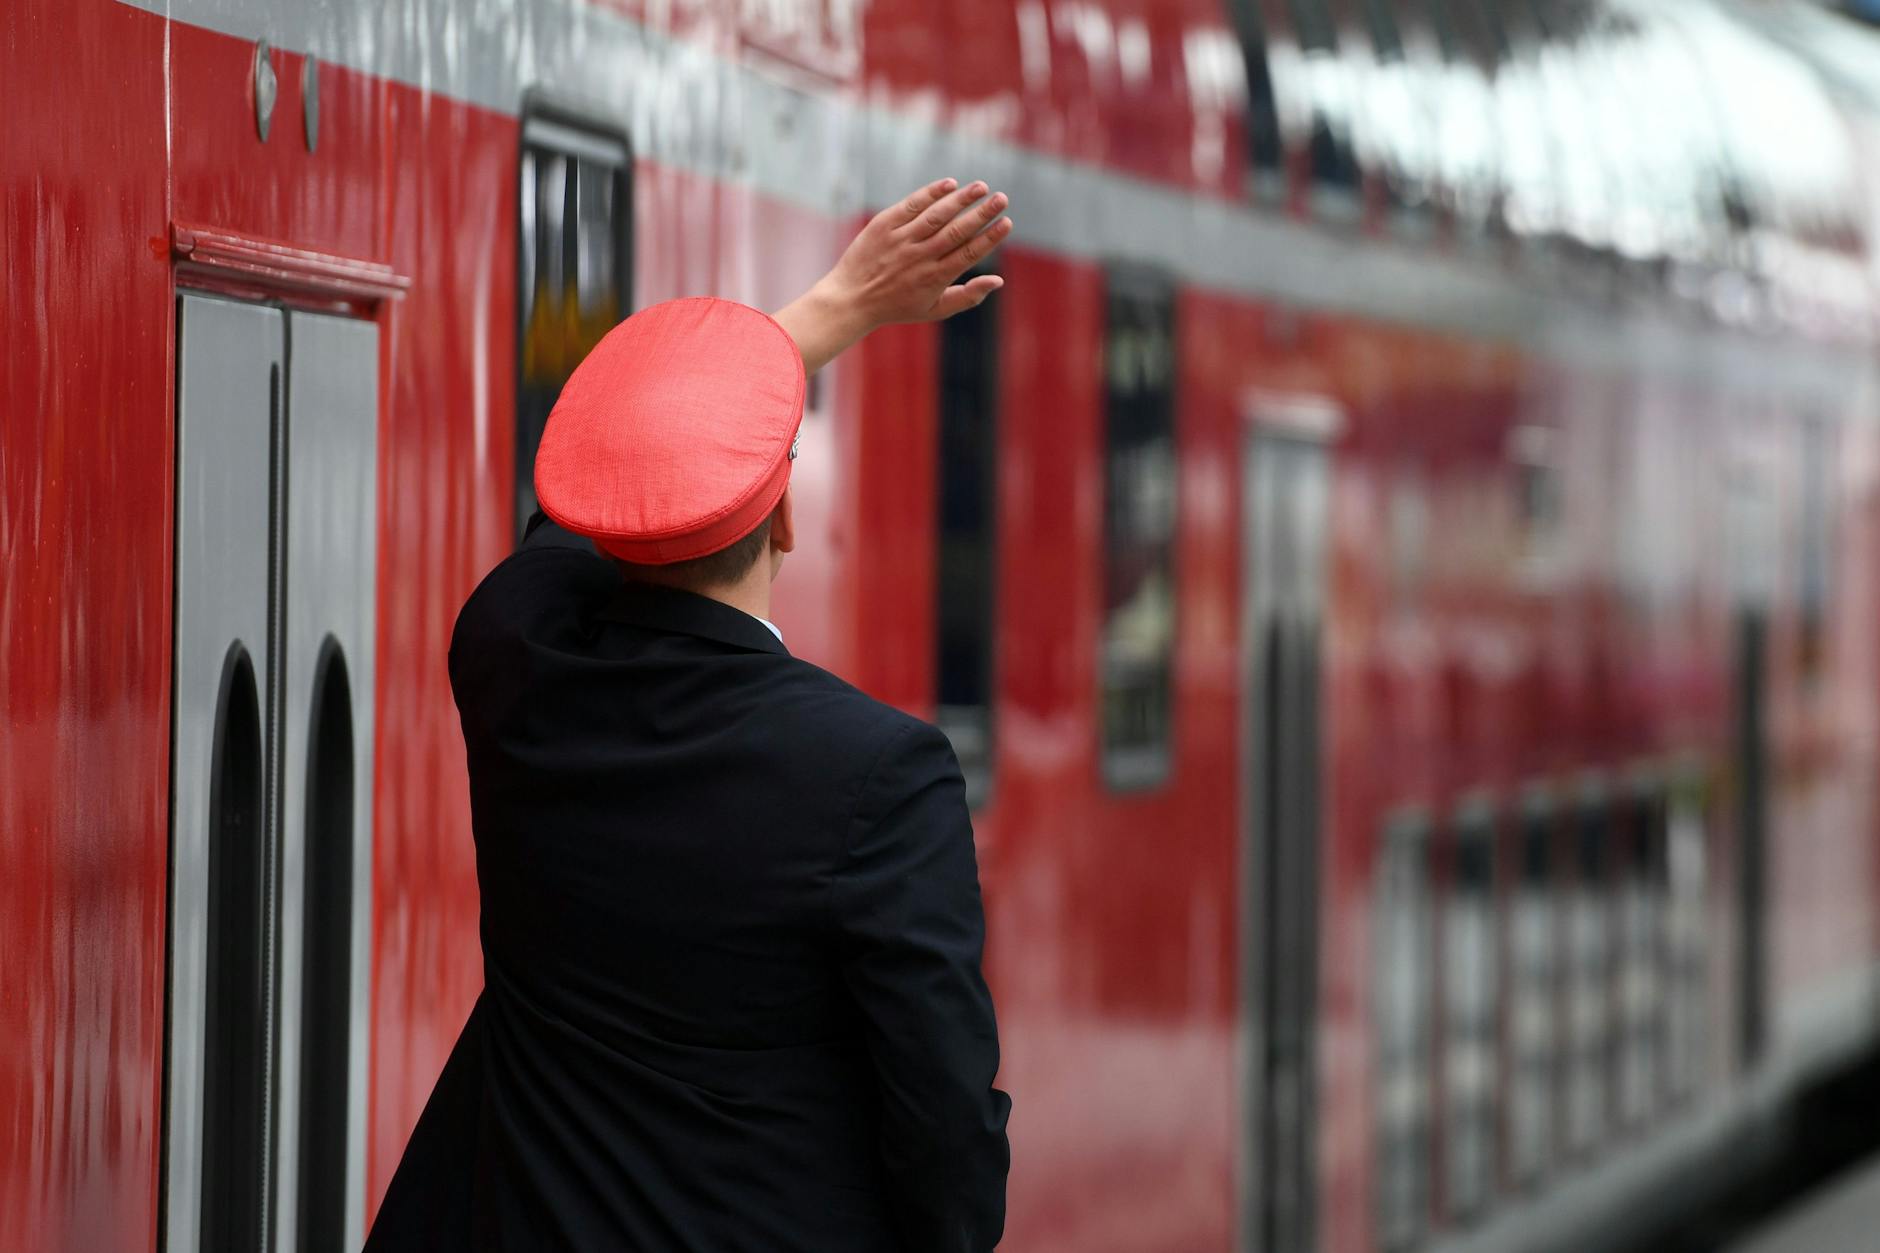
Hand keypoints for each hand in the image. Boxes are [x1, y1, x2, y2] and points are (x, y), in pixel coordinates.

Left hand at [772, 178, 1013, 374]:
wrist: (851, 299)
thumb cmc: (897, 306)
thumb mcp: (934, 309)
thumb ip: (968, 296)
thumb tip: (998, 280)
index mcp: (934, 278)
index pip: (969, 253)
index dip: (990, 237)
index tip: (1007, 223)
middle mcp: (919, 257)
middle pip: (957, 231)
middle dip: (982, 214)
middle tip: (1002, 199)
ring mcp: (901, 239)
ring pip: (936, 215)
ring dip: (960, 199)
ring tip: (981, 187)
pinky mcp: (884, 225)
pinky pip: (911, 205)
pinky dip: (931, 194)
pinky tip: (950, 184)